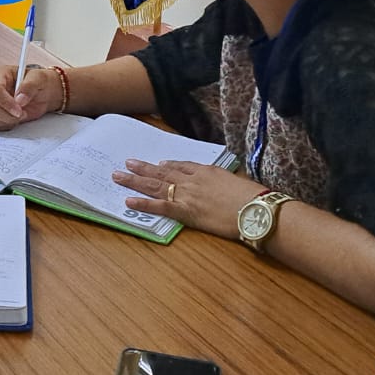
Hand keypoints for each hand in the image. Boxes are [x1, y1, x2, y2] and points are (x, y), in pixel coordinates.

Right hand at [0, 64, 61, 130]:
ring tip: (21, 115)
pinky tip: (16, 119)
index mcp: (0, 74)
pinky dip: (6, 125)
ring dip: (8, 120)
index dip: (5, 102)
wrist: (43, 93)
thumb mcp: (39, 78)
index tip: (18, 110)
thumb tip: (19, 99)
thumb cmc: (39, 82)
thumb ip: (30, 85)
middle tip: (23, 114)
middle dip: (8, 114)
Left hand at [111, 159, 262, 238]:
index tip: (158, 162)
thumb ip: (224, 180)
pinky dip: (142, 204)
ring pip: (156, 185)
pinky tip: (128, 202)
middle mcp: (192, 180)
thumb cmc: (253, 197)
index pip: (182, 166)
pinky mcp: (185, 211)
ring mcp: (187, 195)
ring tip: (118, 176)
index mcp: (206, 171)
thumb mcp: (238, 181)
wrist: (255, 209)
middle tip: (126, 163)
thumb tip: (221, 184)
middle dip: (143, 168)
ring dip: (135, 181)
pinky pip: (159, 207)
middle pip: (163, 172)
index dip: (167, 165)